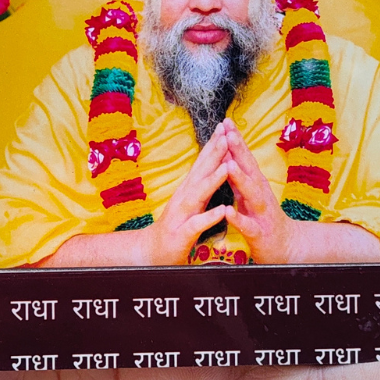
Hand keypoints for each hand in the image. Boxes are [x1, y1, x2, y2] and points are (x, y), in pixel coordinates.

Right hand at [146, 120, 230, 261]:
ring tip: (227, 167)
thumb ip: (200, 185)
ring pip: (198, 195)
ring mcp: (181, 215)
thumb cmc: (177, 227)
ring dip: (212, 180)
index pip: (202, 164)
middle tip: (226, 134)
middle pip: (200, 172)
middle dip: (214, 153)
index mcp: (188, 190)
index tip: (225, 127)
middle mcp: (183, 198)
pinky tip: (221, 209)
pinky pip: (196, 225)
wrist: (152, 253)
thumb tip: (213, 164)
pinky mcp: (181, 234)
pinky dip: (209, 216)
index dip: (213, 145)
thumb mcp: (190, 202)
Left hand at [220, 117, 293, 261]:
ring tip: (229, 165)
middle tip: (229, 132)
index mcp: (255, 184)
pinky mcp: (260, 233)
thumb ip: (239, 176)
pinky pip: (248, 225)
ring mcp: (262, 213)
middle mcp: (261, 194)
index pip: (244, 158)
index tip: (225, 122)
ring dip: (240, 179)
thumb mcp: (249, 195)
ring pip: (251, 193)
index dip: (236, 140)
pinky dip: (238, 218)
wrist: (285, 248)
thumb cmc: (263, 219)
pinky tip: (228, 211)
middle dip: (239, 150)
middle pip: (250, 169)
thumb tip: (229, 154)